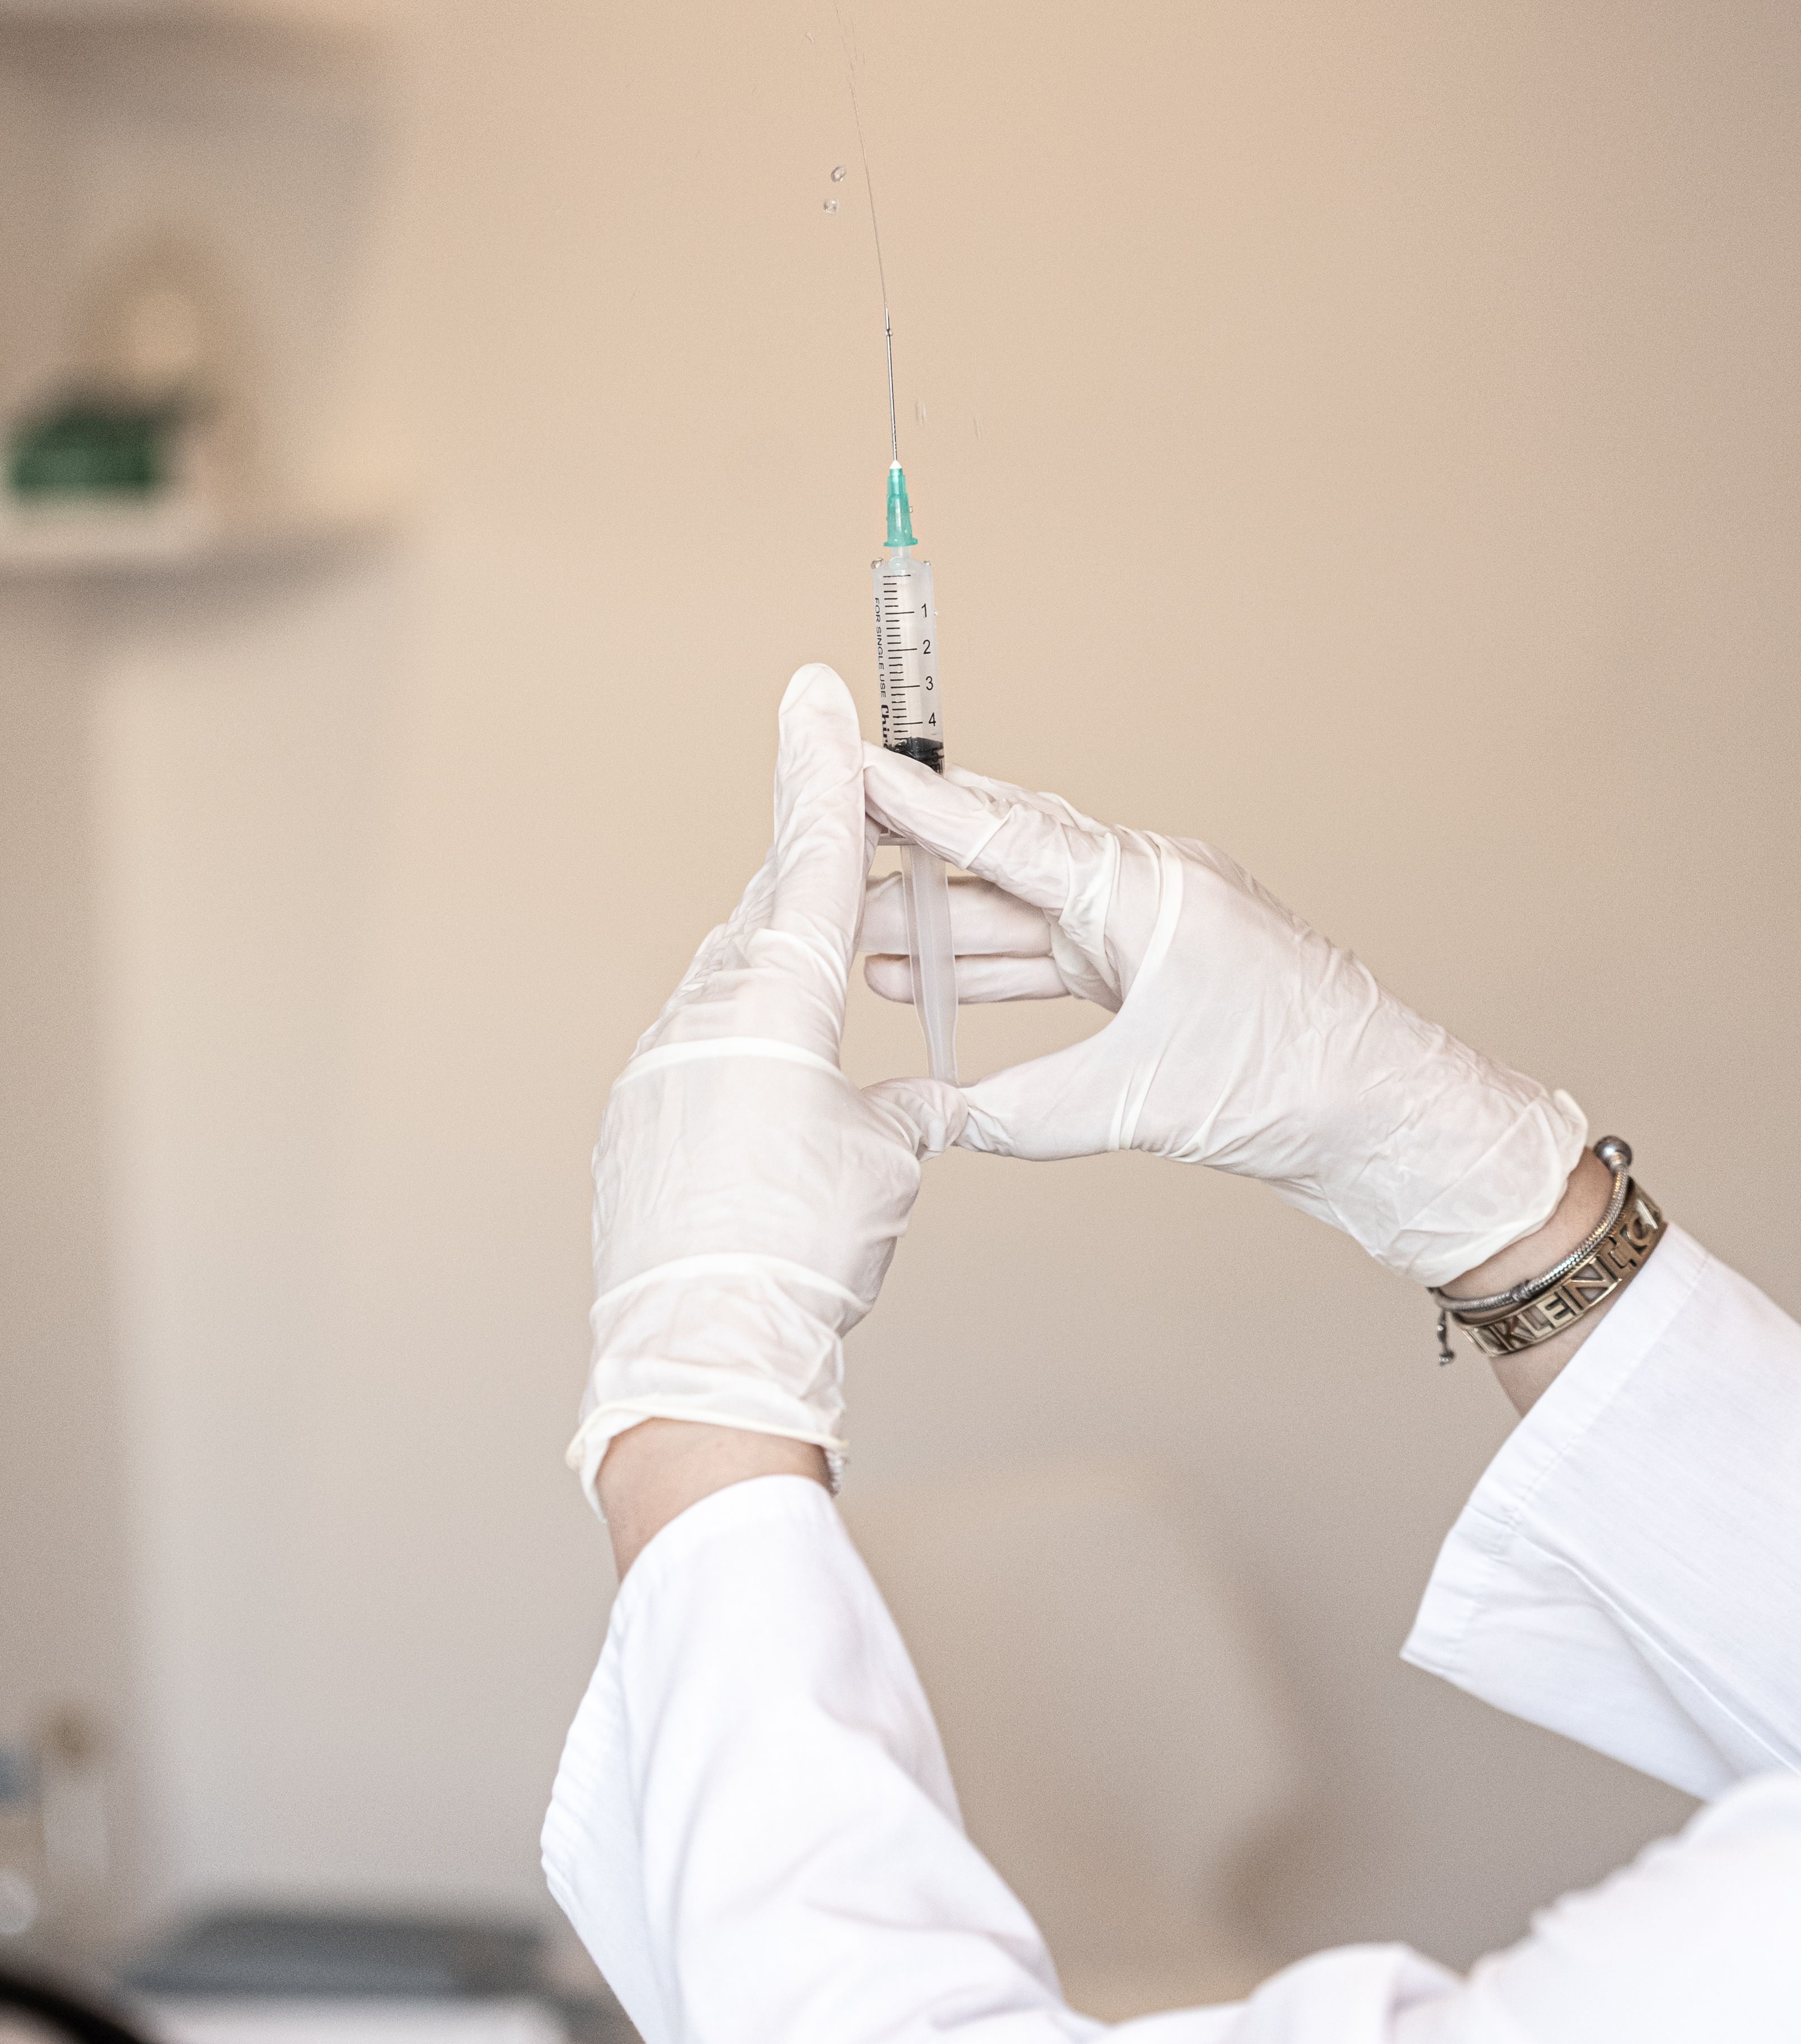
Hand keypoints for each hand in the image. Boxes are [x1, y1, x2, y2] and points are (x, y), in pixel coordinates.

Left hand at [567, 667, 962, 1507]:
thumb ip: (908, 1107)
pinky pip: (699, 1043)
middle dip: (811, 862)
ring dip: (781, 963)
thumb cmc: (807, 1249)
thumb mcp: (888, 1164)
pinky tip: (771, 1068)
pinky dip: (743, 1034)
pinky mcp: (638, 1117)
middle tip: (847, 809)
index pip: (810, 858)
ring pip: (731, 980)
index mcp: (775, 1001)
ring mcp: (660, 1063)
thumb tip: (919, 1100)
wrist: (703, 1351)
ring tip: (831, 967)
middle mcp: (706, 1013)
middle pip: (768, 911)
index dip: (822, 771)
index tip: (813, 692)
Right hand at [861, 752, 1583, 1285]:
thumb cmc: (1296, 1090)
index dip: (916, 804)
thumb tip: (930, 1123)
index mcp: (1145, 889)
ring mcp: (1155, 930)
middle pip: (1006, 861)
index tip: (846, 760)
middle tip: (822, 841)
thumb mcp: (1139, 1103)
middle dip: (911, 858)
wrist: (1394, 1121)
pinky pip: (1055, 954)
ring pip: (1024, 914)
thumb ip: (1023, 1111)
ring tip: (850, 930)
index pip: (1004, 836)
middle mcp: (1148, 891)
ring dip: (942, 926)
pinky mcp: (1160, 973)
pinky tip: (928, 977)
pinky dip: (992, 967)